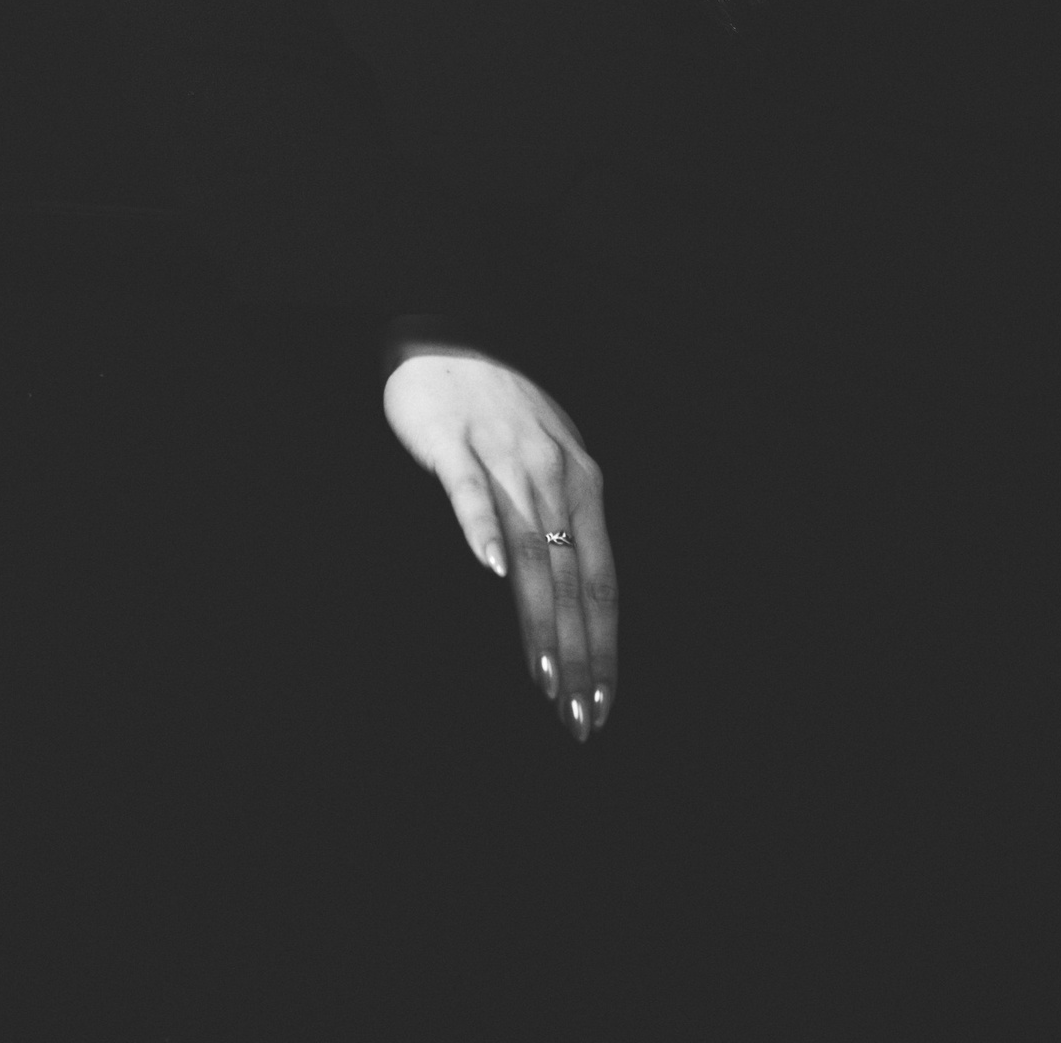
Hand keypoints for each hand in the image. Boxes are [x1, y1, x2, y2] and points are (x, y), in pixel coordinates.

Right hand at [382, 348, 616, 742]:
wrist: (454, 341)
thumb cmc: (503, 409)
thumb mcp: (552, 461)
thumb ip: (566, 521)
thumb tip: (581, 597)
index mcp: (582, 484)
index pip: (602, 578)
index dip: (606, 644)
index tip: (604, 704)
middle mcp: (552, 476)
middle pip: (574, 576)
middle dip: (580, 653)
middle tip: (578, 718)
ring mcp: (504, 459)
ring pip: (532, 548)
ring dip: (539, 616)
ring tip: (545, 675)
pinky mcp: (456, 446)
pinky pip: (471, 493)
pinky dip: (483, 530)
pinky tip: (489, 569)